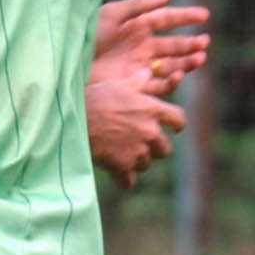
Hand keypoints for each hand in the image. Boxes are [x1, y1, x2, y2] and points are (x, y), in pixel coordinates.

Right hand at [86, 74, 187, 188]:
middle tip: (139, 143)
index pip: (179, 120)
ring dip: (137, 161)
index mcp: (152, 110)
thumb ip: (137, 82)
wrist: (75, 118)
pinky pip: (129, 181)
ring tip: (121, 153)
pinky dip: (123, 179)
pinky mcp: (123, 167)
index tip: (173, 128)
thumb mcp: (118, 85)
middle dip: (154, 148)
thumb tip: (147, 72)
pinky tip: (115, 172)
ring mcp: (138, 151)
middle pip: (166, 149)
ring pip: (146, 164)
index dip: (176, 125)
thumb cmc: (96, 97)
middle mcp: (150, 132)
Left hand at [92, 0, 209, 96]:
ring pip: (171, 66)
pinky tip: (179, 74)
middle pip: (173, 45)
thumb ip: (140, 5)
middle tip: (204, 42)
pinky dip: (171, 81)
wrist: (68, 64)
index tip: (204, 15)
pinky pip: (158, 86)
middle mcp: (141, 47)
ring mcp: (139, 68)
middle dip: (190, 43)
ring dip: (187, 62)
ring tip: (200, 58)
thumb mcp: (111, 14)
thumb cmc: (86, 35)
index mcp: (136, 27)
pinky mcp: (134, 86)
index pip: (166, 19)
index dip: (185, 16)